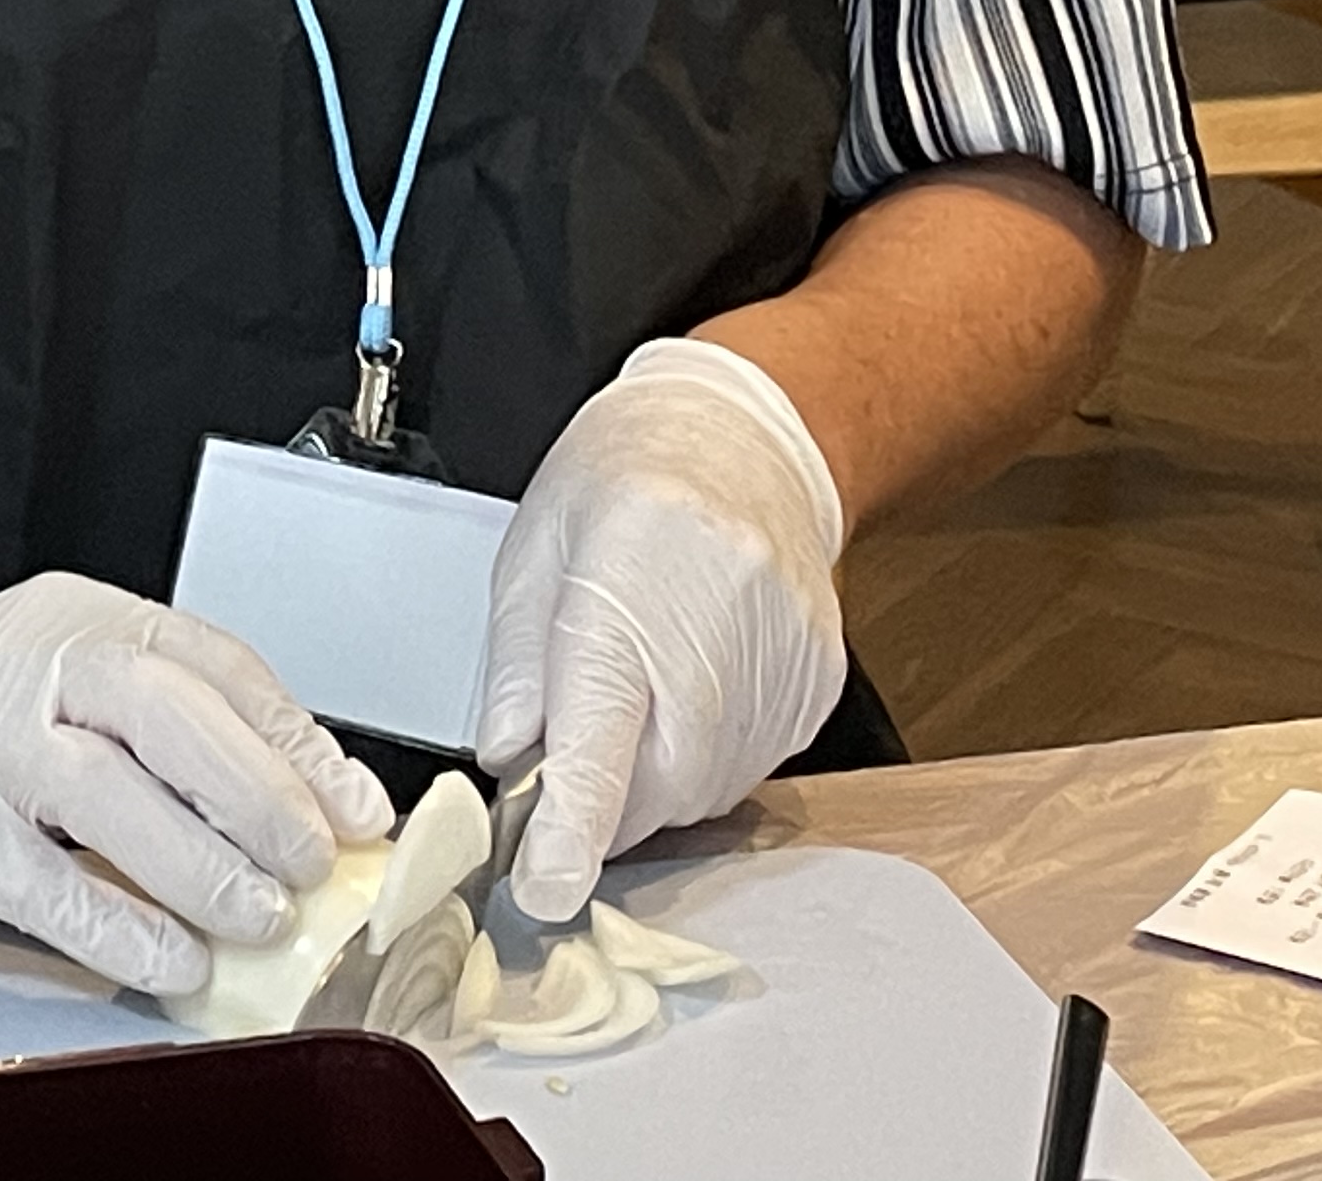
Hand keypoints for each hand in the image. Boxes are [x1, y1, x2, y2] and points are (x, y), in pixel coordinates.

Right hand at [0, 571, 393, 993]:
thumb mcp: (75, 679)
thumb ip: (175, 727)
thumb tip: (301, 804)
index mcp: (90, 623)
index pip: (215, 665)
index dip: (296, 740)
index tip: (355, 805)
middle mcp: (41, 669)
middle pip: (169, 714)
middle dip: (258, 792)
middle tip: (313, 858)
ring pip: (110, 794)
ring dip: (199, 862)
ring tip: (260, 914)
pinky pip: (43, 881)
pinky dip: (117, 923)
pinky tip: (172, 956)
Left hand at [476, 336, 846, 921]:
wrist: (747, 434)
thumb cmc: (628, 477)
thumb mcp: (533, 548)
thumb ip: (512, 664)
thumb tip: (506, 760)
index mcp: (626, 592)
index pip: (598, 739)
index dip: (569, 828)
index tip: (544, 887)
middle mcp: (716, 635)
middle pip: (654, 790)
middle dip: (601, 799)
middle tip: (574, 742)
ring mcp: (781, 665)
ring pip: (702, 792)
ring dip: (652, 777)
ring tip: (642, 683)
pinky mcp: (815, 687)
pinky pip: (746, 766)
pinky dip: (702, 756)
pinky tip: (689, 684)